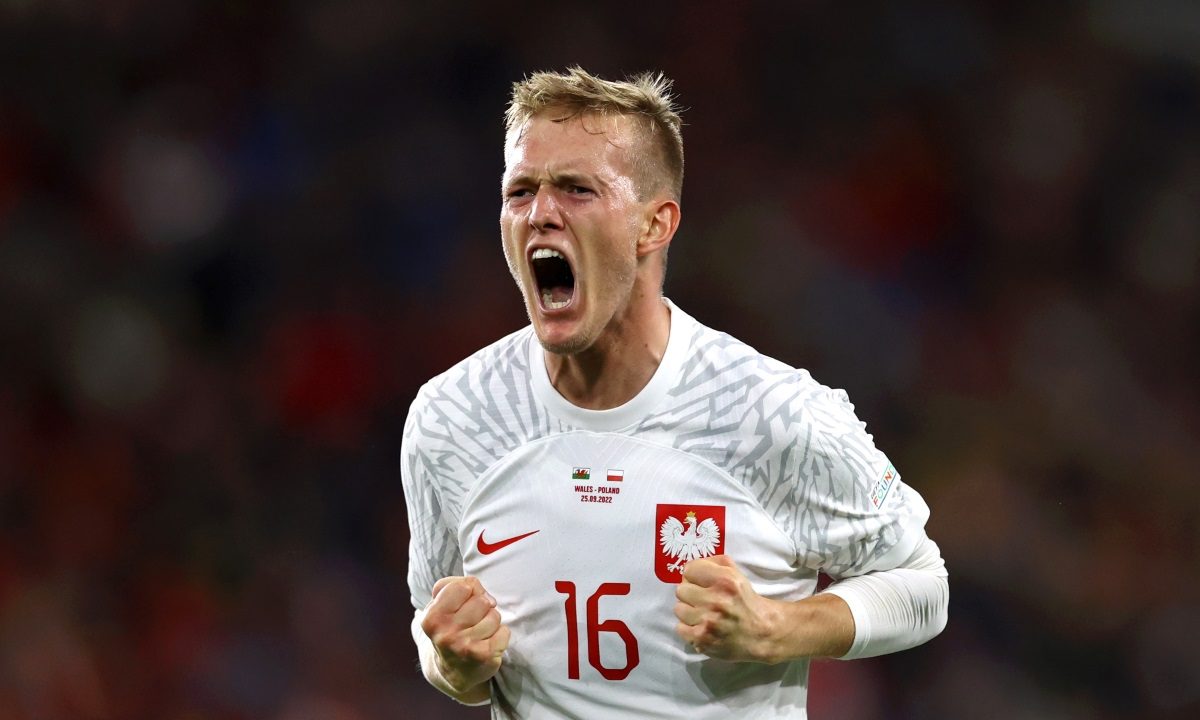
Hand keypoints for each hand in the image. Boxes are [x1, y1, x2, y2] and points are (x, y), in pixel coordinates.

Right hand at [421, 576, 510, 692]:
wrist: (452, 671)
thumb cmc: (449, 628)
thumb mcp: (440, 604)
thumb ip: (456, 585)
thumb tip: (487, 597)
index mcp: (433, 618)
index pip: (463, 586)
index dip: (469, 590)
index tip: (463, 603)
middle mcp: (447, 634)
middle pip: (482, 601)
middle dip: (482, 607)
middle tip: (471, 621)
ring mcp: (466, 647)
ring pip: (495, 616)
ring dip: (491, 622)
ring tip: (479, 632)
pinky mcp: (485, 657)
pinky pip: (505, 631)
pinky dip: (500, 634)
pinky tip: (487, 642)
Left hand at [674, 555, 784, 662]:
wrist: (761, 633)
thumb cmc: (746, 601)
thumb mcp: (737, 574)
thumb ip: (716, 563)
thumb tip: (691, 566)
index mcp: (725, 580)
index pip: (689, 569)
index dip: (694, 576)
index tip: (700, 582)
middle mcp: (716, 599)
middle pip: (681, 590)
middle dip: (691, 594)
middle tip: (703, 600)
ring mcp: (707, 621)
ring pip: (678, 609)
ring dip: (689, 612)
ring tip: (703, 614)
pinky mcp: (702, 639)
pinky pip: (680, 628)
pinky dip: (689, 629)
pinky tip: (702, 627)